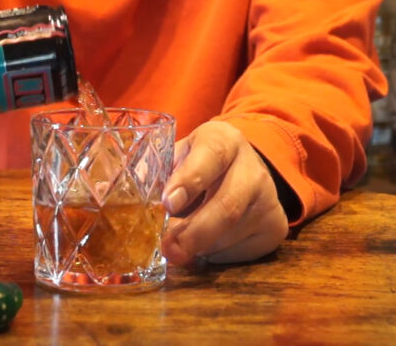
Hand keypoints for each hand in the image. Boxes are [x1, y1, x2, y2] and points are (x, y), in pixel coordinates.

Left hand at [161, 121, 288, 264]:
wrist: (245, 169)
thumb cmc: (200, 164)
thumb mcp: (180, 156)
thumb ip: (156, 171)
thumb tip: (119, 193)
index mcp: (224, 141)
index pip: (210, 157)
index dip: (189, 181)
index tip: (168, 202)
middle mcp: (253, 169)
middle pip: (226, 206)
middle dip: (193, 232)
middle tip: (168, 249)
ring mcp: (270, 200)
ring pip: (229, 235)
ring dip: (198, 246)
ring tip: (179, 243)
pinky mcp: (276, 227)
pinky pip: (238, 251)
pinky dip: (213, 254)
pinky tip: (204, 244)